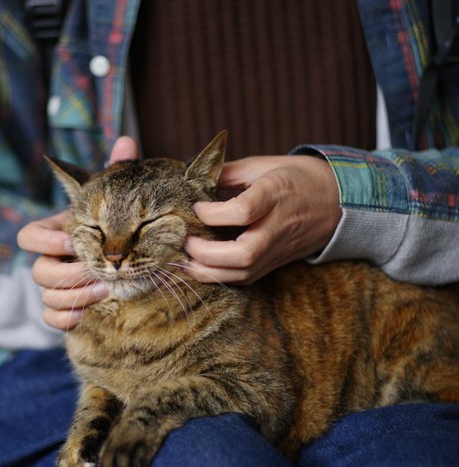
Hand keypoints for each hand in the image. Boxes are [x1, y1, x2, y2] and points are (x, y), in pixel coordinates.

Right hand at [18, 136, 138, 330]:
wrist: (125, 261)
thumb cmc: (112, 224)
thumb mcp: (113, 199)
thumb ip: (116, 172)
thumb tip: (126, 141)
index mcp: (55, 233)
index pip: (28, 236)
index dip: (45, 240)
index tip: (72, 240)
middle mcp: (50, 260)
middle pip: (38, 271)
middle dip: (67, 272)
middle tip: (97, 270)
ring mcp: (56, 286)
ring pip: (46, 296)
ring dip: (74, 294)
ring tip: (105, 290)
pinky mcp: (64, 309)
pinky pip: (50, 318)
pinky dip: (65, 318)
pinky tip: (86, 314)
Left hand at [185, 155, 340, 283]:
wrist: (340, 201)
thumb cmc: (297, 177)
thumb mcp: (264, 164)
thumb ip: (228, 172)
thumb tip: (193, 178)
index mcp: (277, 193)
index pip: (243, 210)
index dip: (213, 213)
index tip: (197, 207)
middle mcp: (279, 225)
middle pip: (244, 253)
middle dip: (208, 253)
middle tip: (186, 241)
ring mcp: (279, 247)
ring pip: (245, 272)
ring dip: (210, 272)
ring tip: (187, 261)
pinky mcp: (277, 262)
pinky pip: (248, 277)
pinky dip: (222, 276)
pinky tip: (203, 268)